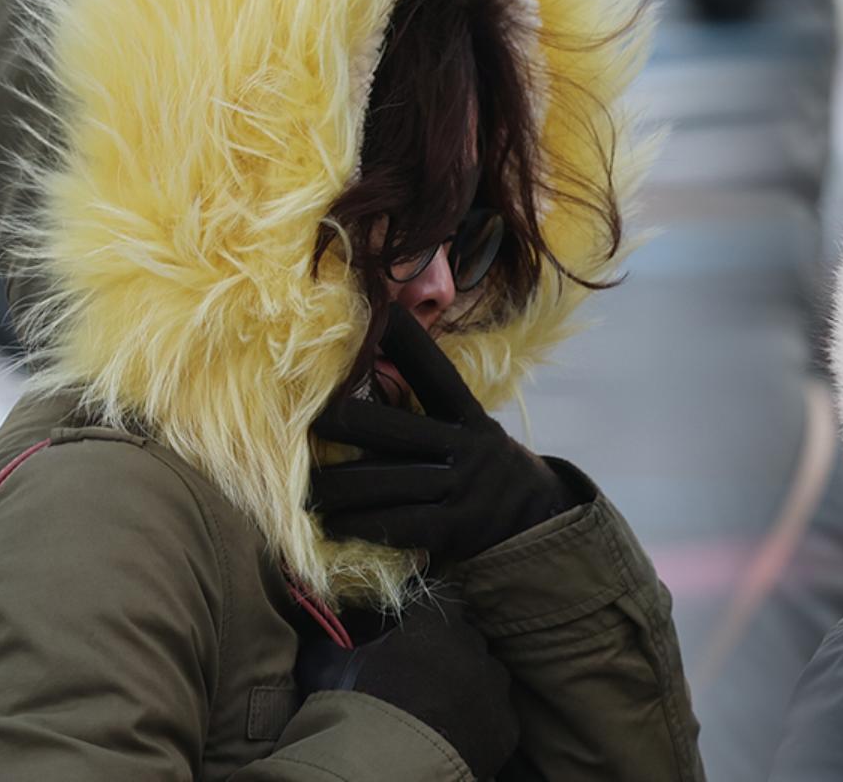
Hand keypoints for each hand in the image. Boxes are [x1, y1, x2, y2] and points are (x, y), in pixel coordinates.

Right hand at [295, 599, 517, 779]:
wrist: (390, 766)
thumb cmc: (360, 709)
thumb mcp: (333, 671)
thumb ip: (330, 648)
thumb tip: (318, 641)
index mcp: (436, 623)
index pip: (444, 596)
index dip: (430, 611)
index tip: (416, 626)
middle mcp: (474, 647)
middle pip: (465, 641)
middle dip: (447, 654)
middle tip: (419, 680)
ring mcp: (495, 687)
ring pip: (486, 678)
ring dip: (469, 688)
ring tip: (439, 712)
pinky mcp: (507, 725)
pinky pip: (496, 717)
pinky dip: (480, 724)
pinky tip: (456, 737)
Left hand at [310, 307, 581, 568]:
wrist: (540, 523)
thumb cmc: (486, 473)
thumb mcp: (474, 435)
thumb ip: (430, 419)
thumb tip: (367, 389)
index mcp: (469, 416)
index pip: (435, 373)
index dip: (409, 342)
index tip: (380, 314)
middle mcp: (467, 447)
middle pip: (396, 429)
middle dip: (347, 422)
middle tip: (306, 418)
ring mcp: (463, 488)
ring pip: (387, 483)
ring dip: (338, 488)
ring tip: (302, 491)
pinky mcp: (456, 529)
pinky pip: (399, 523)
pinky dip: (360, 524)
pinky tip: (332, 524)